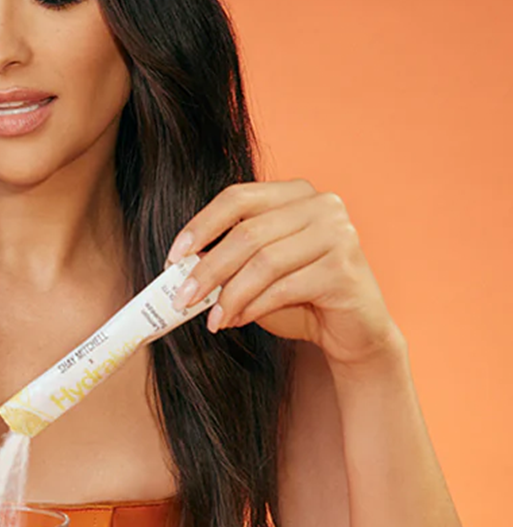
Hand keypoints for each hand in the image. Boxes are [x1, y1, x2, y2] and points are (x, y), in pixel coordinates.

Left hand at [165, 180, 399, 367]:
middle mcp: (322, 205)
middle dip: (207, 269)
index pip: (237, 198)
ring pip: (263, 262)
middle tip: (182, 298)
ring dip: (229, 295)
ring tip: (212, 318)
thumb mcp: (257, 272)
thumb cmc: (300, 298)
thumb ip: (229, 260)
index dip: (200, 226)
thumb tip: (183, 265)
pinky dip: (253, 307)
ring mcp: (339, 234)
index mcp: (296, 194)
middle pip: (248, 233)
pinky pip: (284, 287)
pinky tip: (237, 321)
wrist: (353, 333)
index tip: (173, 258)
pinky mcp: (344, 269)